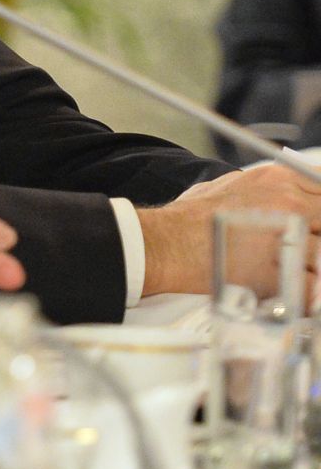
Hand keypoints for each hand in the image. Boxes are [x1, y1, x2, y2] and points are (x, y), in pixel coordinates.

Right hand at [139, 164, 320, 296]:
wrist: (164, 244)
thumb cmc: (190, 219)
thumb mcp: (233, 185)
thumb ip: (273, 189)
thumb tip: (298, 200)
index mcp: (278, 179)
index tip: (315, 224)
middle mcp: (288, 204)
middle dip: (316, 237)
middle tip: (297, 247)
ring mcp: (287, 238)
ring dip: (309, 264)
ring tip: (284, 266)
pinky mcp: (280, 273)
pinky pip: (311, 285)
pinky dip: (302, 289)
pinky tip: (282, 284)